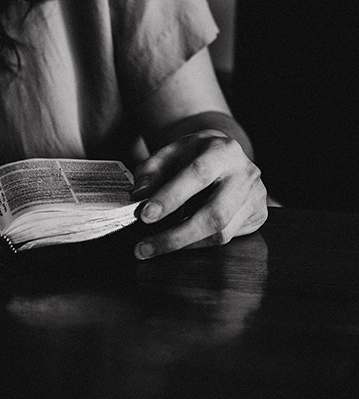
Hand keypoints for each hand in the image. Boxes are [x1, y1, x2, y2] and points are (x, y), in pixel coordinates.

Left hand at [131, 130, 267, 259]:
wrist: (223, 153)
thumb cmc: (193, 155)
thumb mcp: (168, 153)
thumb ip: (150, 172)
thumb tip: (139, 197)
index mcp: (222, 151)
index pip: (197, 175)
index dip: (170, 197)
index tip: (145, 215)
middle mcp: (245, 173)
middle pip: (215, 214)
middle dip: (177, 236)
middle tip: (146, 247)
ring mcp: (256, 196)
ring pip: (222, 233)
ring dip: (185, 244)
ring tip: (157, 246)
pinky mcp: (259, 215)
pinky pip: (228, 238)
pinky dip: (199, 243)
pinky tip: (181, 239)